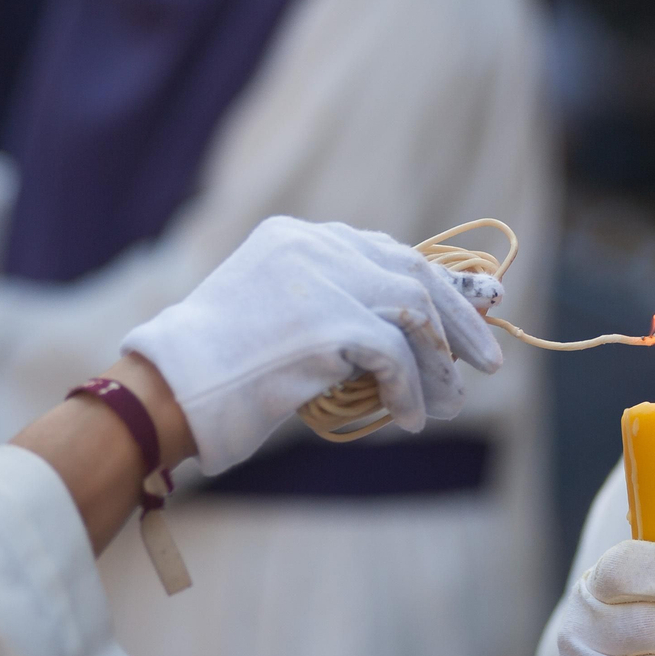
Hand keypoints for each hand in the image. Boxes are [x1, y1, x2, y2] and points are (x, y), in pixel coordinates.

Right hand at [121, 217, 503, 474]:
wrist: (165, 390)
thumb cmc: (214, 369)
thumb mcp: (278, 317)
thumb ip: (335, 308)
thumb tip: (411, 333)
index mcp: (299, 236)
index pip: (389, 251)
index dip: (439, 285)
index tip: (477, 310)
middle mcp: (315, 245)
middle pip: (414, 273)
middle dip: (459, 318)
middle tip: (489, 358)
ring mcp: (324, 280)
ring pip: (414, 314)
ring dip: (439, 364)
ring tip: (451, 403)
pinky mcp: (330, 323)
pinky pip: (394, 357)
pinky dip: (409, 391)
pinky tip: (409, 419)